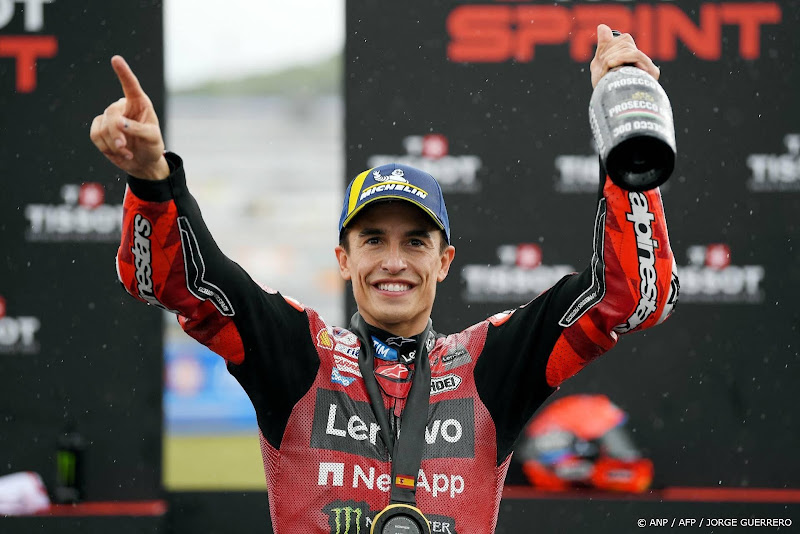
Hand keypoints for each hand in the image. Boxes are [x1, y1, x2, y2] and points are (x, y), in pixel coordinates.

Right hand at [89, 56, 168, 179]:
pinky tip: (118, 153)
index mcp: (139, 103)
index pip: (130, 85)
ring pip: (101, 127)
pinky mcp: (100, 129)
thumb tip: (119, 123)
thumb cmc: (152, 146)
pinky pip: (95, 135)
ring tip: (126, 152)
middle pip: (111, 113)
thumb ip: (139, 129)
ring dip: (113, 144)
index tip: (116, 59)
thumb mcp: (153, 138)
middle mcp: (123, 107)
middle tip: (123, 147)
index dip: (123, 73)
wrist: (143, 162)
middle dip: (116, 133)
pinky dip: (106, 147)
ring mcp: (110, 117)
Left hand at [590, 24, 659, 88]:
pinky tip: (611, 64)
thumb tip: (602, 27)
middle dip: (608, 53)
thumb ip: (603, 47)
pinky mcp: (652, 74)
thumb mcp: (600, 67)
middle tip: (603, 68)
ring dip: (611, 58)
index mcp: (631, 60)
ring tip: (607, 71)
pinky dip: (620, 57)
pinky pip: (636, 55)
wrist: (611, 110)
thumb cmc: (604, 92)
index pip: (623, 39)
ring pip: (628, 48)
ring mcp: (647, 68)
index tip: (601, 60)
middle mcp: (642, 63)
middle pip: (626, 41)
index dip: (609, 46)